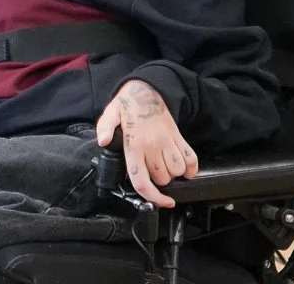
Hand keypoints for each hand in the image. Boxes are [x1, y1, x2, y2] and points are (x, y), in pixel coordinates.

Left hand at [95, 78, 197, 207]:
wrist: (148, 90)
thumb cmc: (128, 106)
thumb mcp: (110, 115)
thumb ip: (104, 128)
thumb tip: (102, 141)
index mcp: (134, 145)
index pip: (142, 179)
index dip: (152, 197)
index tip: (162, 202)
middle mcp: (152, 146)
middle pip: (162, 178)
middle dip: (158, 180)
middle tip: (151, 170)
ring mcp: (167, 142)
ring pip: (178, 170)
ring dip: (173, 173)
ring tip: (163, 165)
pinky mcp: (178, 137)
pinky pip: (191, 158)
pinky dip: (190, 166)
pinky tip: (183, 166)